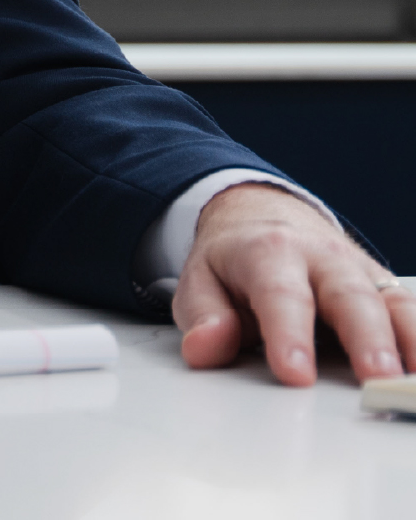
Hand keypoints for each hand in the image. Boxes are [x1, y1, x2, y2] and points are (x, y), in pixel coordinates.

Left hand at [174, 183, 415, 385]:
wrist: (262, 214)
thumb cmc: (235, 258)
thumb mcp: (201, 278)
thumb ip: (203, 315)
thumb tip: (203, 348)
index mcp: (269, 252)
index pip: (281, 294)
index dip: (289, 334)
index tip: (294, 373)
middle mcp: (322, 257)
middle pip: (350, 295)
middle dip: (366, 338)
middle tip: (375, 379)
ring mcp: (360, 271)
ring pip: (393, 303)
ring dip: (408, 343)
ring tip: (410, 382)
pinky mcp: (386, 289)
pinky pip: (412, 311)